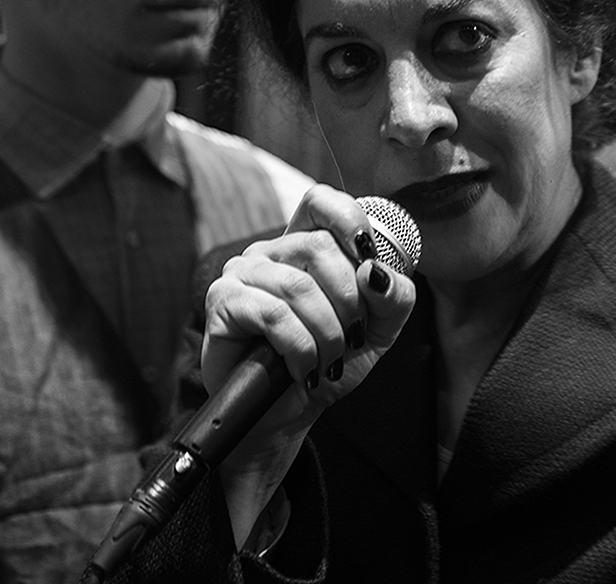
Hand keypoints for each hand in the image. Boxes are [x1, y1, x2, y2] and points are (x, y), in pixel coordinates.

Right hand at [201, 185, 416, 540]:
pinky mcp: (222, 301)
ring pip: (298, 285)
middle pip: (318, 246)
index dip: (348, 218)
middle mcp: (271, 252)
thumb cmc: (330, 362)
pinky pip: (272, 313)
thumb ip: (393, 297)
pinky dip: (300, 347)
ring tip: (329, 362)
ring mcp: (242, 273)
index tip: (367, 255)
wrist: (290, 412)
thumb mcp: (378, 329)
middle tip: (351, 339)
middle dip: (348, 301)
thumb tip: (375, 272)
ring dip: (327, 333)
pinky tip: (304, 368)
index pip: (321, 202)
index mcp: (305, 246)